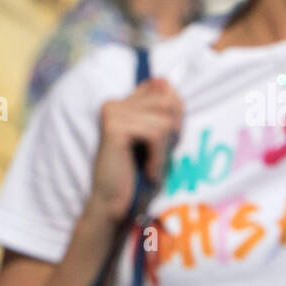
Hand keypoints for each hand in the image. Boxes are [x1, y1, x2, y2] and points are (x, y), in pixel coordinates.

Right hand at [85, 79, 182, 223]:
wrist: (114, 207)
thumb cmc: (137, 177)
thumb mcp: (157, 139)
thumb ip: (162, 109)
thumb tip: (164, 78)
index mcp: (121, 103)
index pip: (164, 88)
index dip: (173, 116)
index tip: (162, 144)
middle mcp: (112, 103)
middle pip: (167, 103)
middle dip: (170, 135)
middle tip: (156, 158)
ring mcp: (111, 113)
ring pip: (164, 120)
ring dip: (164, 150)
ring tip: (150, 167)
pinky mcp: (114, 128)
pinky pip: (156, 133)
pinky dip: (159, 158)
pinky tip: (147, 171)